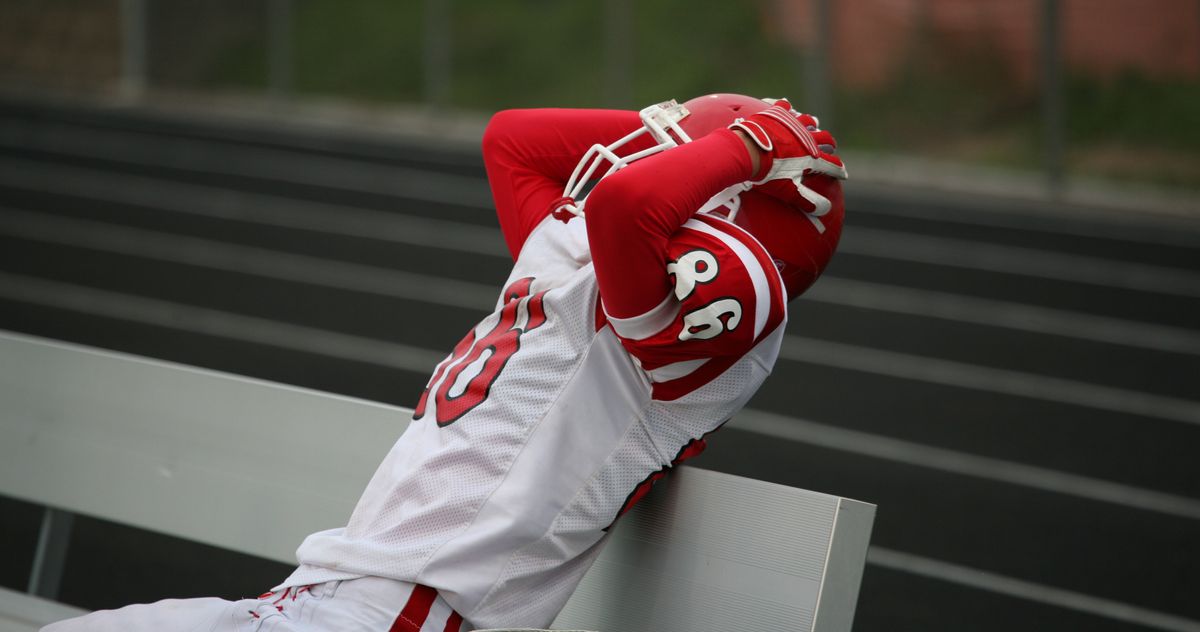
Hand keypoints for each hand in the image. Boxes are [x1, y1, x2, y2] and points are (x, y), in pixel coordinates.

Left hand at [728, 99, 846, 219]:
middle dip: (830, 143)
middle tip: (831, 146)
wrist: (747, 150)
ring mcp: (792, 124)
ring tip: (814, 125)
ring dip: (813, 124)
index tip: (843, 174)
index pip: (831, 165)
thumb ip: (807, 201)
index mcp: (811, 157)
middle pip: (825, 138)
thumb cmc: (768, 173)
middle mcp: (806, 138)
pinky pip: (785, 107)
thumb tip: (825, 210)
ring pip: (808, 120)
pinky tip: (786, 106)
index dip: (839, 170)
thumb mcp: (788, 191)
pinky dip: (787, 108)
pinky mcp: (776, 114)